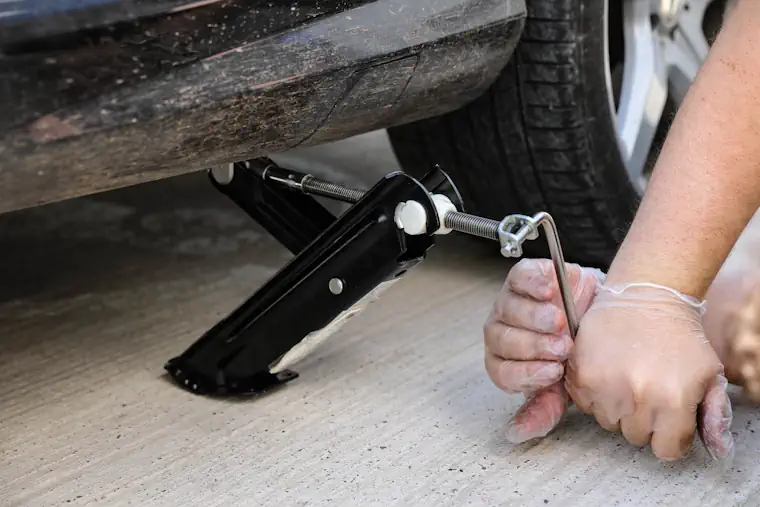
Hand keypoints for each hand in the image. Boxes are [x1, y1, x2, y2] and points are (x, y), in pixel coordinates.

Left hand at [484, 259, 602, 441]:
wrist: (604, 316)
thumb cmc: (581, 353)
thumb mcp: (567, 386)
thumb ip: (544, 409)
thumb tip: (514, 435)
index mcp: (507, 363)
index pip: (503, 373)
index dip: (526, 374)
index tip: (554, 371)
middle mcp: (502, 332)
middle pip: (502, 340)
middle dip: (532, 346)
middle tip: (562, 347)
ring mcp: (510, 302)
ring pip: (508, 309)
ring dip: (534, 317)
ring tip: (560, 322)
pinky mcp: (523, 277)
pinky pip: (519, 277)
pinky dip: (532, 283)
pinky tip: (550, 291)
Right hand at [565, 283, 733, 460]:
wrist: (644, 297)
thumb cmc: (678, 336)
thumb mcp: (709, 374)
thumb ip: (714, 415)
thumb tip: (716, 450)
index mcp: (674, 400)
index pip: (666, 450)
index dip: (669, 434)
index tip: (667, 416)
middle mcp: (638, 397)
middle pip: (635, 436)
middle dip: (642, 419)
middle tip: (646, 388)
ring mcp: (605, 386)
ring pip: (608, 422)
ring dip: (616, 407)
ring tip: (625, 378)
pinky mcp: (580, 374)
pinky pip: (584, 404)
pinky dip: (593, 394)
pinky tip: (606, 372)